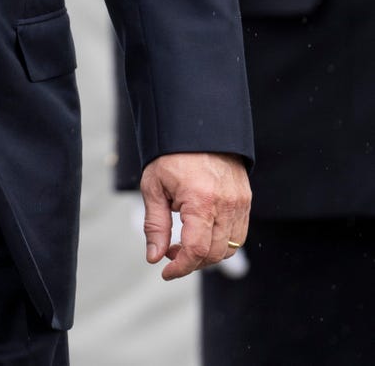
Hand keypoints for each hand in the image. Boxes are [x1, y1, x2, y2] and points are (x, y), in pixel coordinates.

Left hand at [139, 151, 249, 279]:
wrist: (197, 125)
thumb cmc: (171, 154)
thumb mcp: (153, 186)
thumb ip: (155, 224)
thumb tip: (154, 257)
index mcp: (200, 200)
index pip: (196, 251)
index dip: (181, 268)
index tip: (166, 272)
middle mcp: (225, 204)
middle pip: (215, 254)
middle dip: (192, 262)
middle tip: (171, 251)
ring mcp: (239, 203)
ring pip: (230, 248)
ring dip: (208, 254)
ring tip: (185, 242)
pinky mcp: (246, 200)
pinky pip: (239, 234)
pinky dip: (222, 242)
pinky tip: (202, 232)